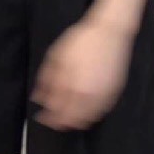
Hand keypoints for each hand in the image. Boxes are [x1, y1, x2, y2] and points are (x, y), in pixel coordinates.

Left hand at [30, 9, 135, 130]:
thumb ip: (47, 80)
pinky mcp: (115, 93)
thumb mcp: (57, 56)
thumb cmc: (82, 40)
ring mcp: (104, 96)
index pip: (58, 113)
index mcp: (73, 87)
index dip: (48, 117)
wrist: (111, 31)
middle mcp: (89, 97)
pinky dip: (91, 115)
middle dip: (60, 122)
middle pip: (72, 121)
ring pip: (88, 120)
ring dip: (76, 120)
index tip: (41, 116)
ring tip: (68, 115)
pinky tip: (84, 108)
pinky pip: (101, 112)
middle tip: (53, 117)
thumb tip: (39, 99)